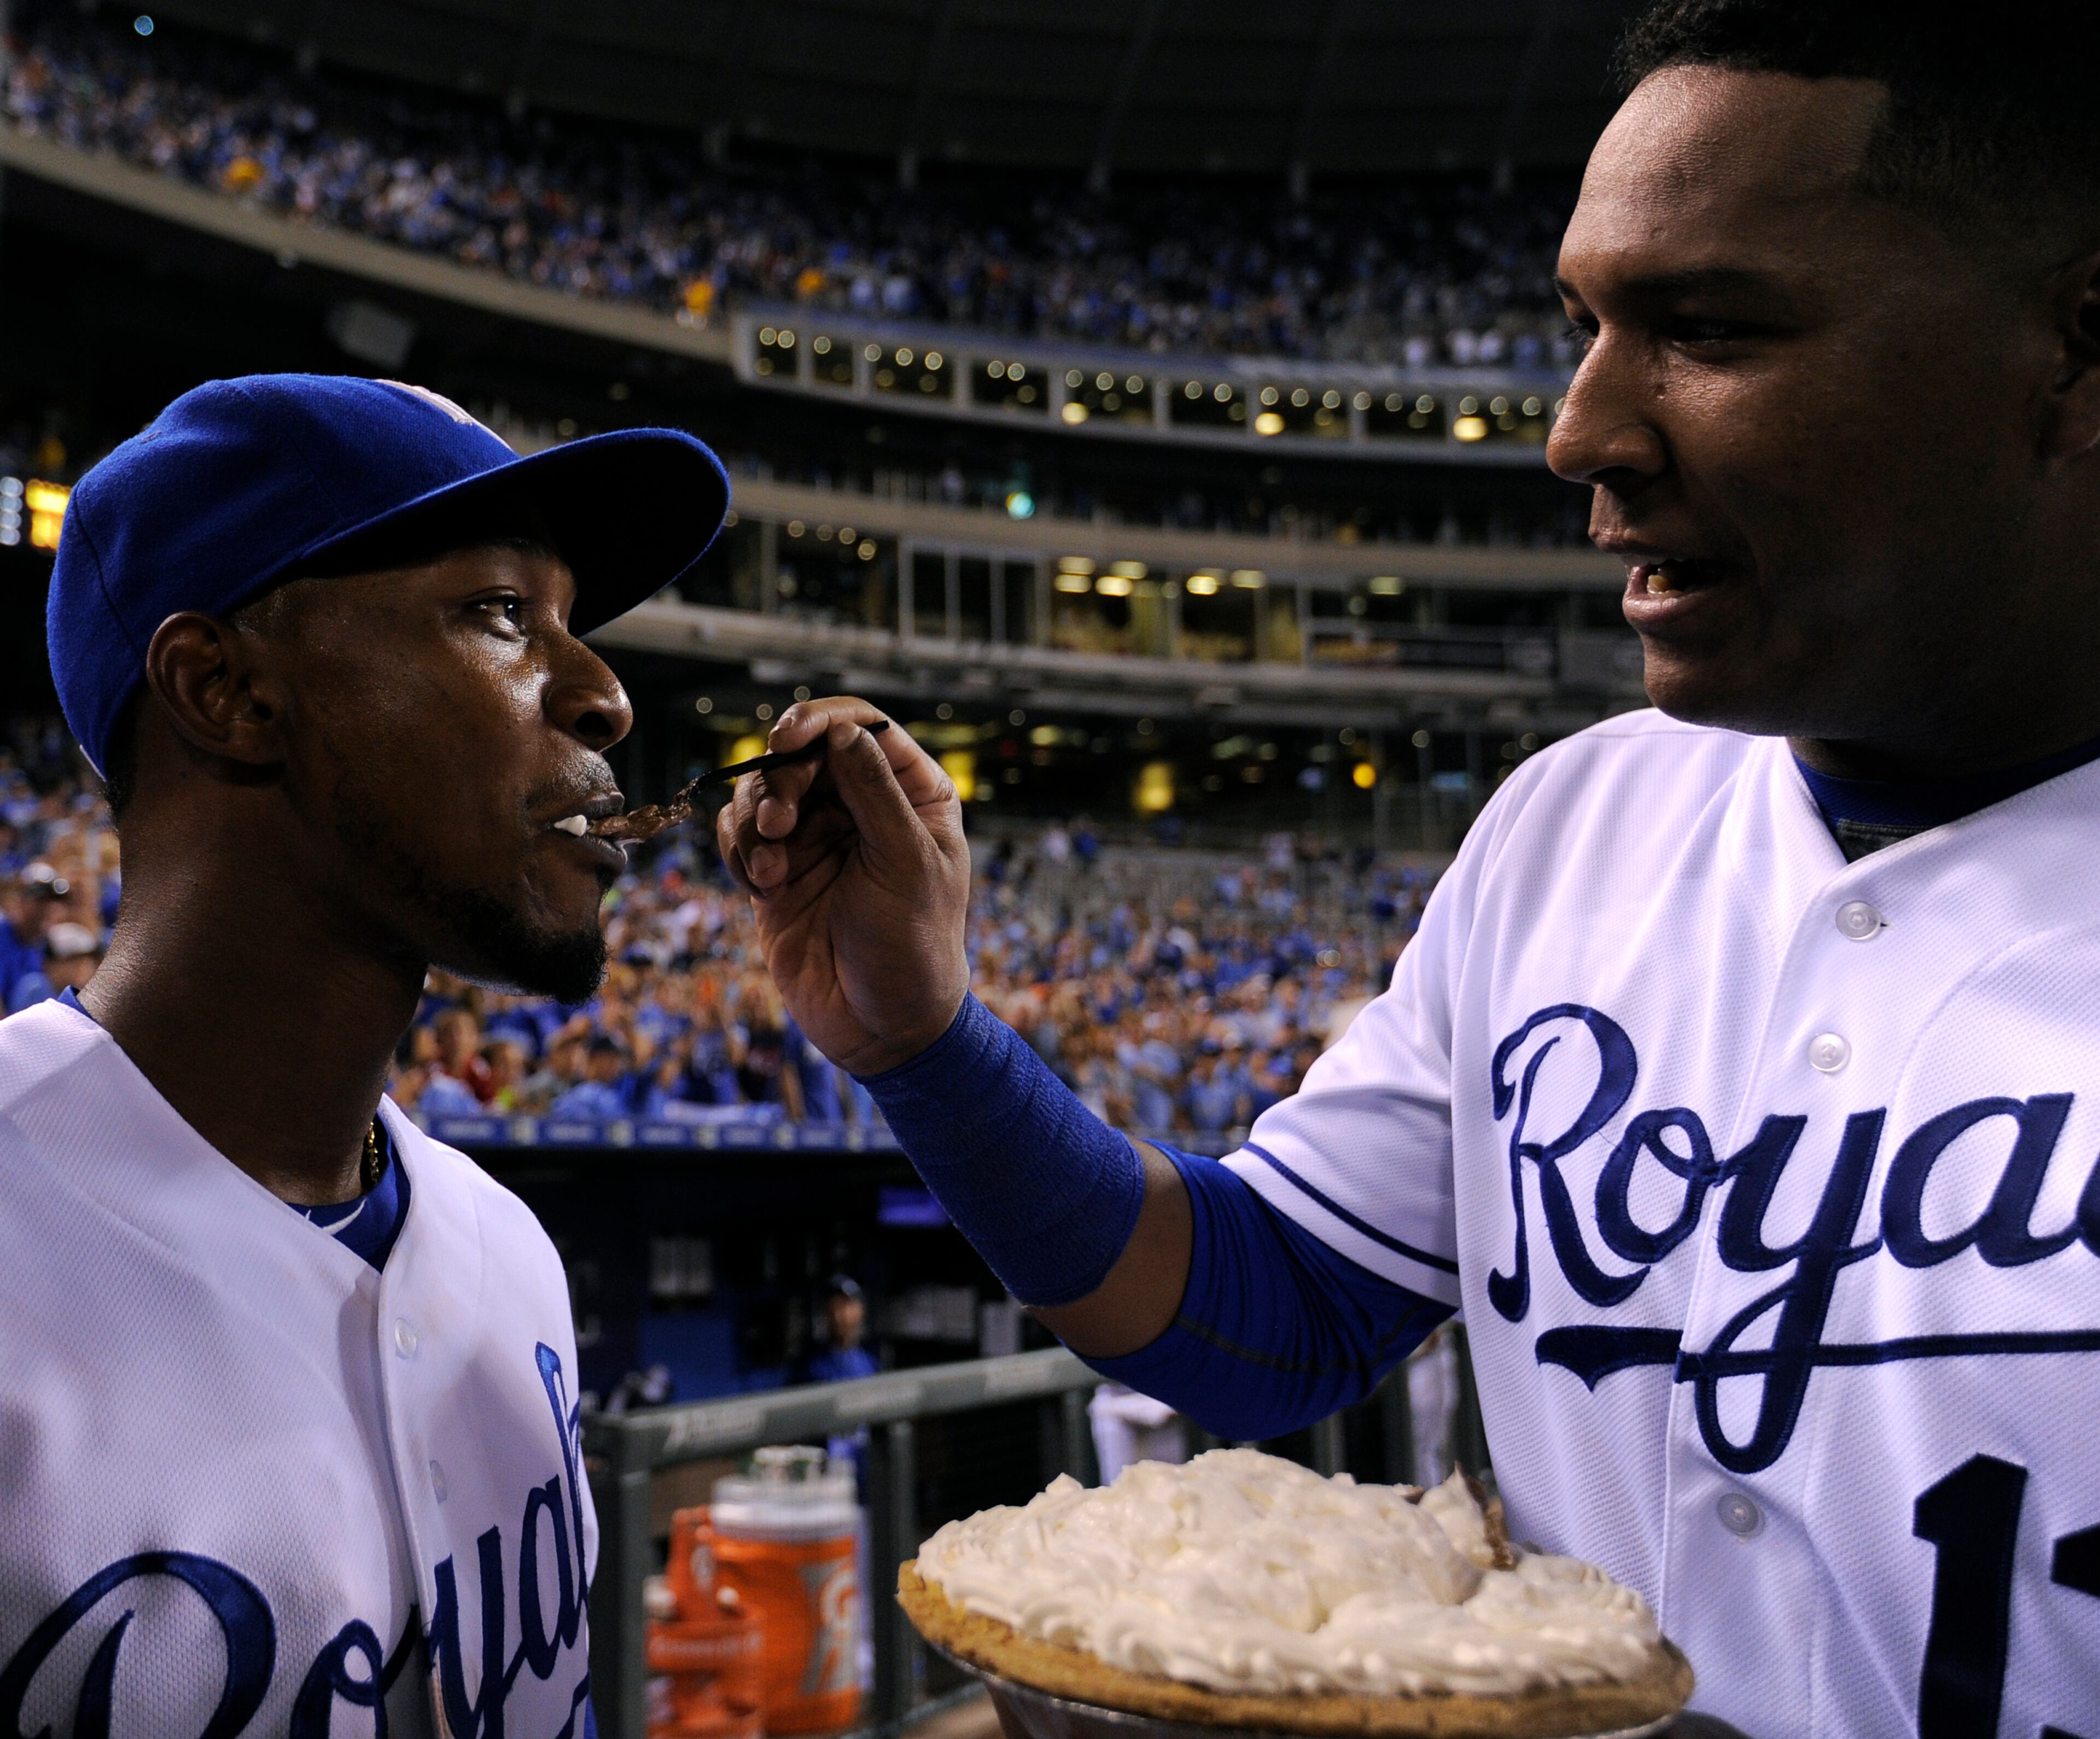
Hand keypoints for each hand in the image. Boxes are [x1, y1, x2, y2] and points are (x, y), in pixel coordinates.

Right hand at [715, 698, 970, 1075]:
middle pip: (802, 753)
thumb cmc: (913, 946)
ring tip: (770, 869)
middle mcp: (861, 806)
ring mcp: (816, 838)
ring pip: (762, 791)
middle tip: (777, 824)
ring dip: (755, 821)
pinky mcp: (778, 872)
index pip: (862, 727)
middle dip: (779, 780)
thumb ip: (873, 792)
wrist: (882, 1028)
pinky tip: (762, 887)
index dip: (820, 722)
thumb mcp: (905, 862)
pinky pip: (739, 834)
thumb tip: (842, 731)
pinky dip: (739, 851)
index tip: (787, 740)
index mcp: (911, 793)